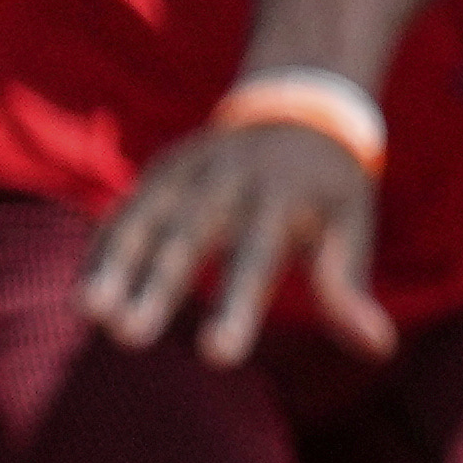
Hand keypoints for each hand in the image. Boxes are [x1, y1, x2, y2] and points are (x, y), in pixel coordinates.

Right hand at [80, 117, 394, 365]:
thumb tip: (378, 348)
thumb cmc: (329, 188)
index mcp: (283, 198)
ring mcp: (189, 172)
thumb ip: (347, 286)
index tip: (220, 356)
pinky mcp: (160, 171)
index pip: (258, 257)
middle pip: (189, 236)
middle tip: (130, 336)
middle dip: (158, 287)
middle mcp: (230, 181)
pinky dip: (102, 248)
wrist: (300, 106)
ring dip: (113, 264)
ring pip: (144, 218)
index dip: (238, 306)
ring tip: (89, 313)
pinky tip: (84, 296)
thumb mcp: (351, 226)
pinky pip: (124, 210)